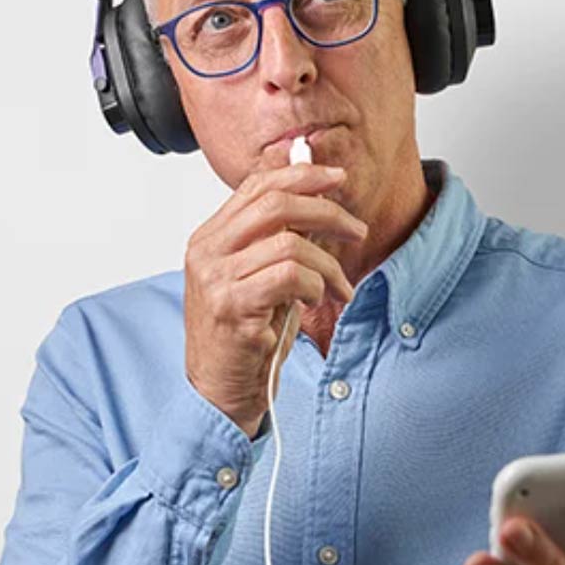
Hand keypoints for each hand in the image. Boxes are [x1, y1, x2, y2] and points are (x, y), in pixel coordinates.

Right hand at [183, 161, 368, 436]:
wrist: (221, 389)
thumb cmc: (248, 334)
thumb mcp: (266, 276)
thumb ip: (283, 237)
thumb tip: (318, 193)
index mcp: (210, 237)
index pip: (257, 185)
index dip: (302, 174)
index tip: (338, 179)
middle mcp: (206, 251)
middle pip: (275, 204)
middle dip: (327, 212)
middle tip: (357, 231)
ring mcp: (215, 278)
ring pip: (290, 243)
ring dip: (329, 266)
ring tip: (340, 289)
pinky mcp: (232, 307)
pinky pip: (290, 277)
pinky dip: (315, 287)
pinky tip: (316, 302)